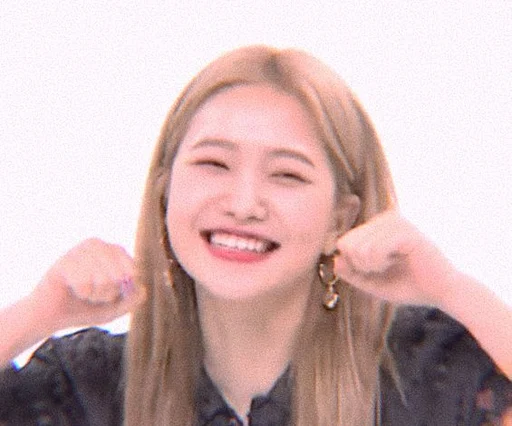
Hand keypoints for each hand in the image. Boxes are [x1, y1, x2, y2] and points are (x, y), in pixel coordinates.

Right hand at [30, 238, 145, 331]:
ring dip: (94, 295)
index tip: (112, 293)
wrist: (53, 315)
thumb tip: (140, 288)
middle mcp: (98, 245)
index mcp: (114, 251)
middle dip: (108, 294)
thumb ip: (133, 300)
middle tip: (95, 294)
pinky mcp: (65, 260)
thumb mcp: (116, 308)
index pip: (132, 271)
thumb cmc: (87, 307)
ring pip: (103, 280)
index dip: (123, 290)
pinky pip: (85, 284)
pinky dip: (81, 294)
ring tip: (83, 292)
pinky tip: (72, 289)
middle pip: (119, 276)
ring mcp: (80, 250)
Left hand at [334, 210, 456, 306]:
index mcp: (376, 226)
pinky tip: (399, 262)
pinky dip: (382, 263)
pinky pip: (375, 249)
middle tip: (384, 268)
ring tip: (392, 264)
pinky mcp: (405, 230)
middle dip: (362, 265)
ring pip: (360, 248)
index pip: (343, 242)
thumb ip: (352, 273)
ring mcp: (396, 222)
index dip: (354, 264)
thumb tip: (335, 260)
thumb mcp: (372, 283)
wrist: (441, 292)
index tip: (374, 269)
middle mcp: (385, 218)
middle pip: (348, 244)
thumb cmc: (407, 285)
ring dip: (373, 266)